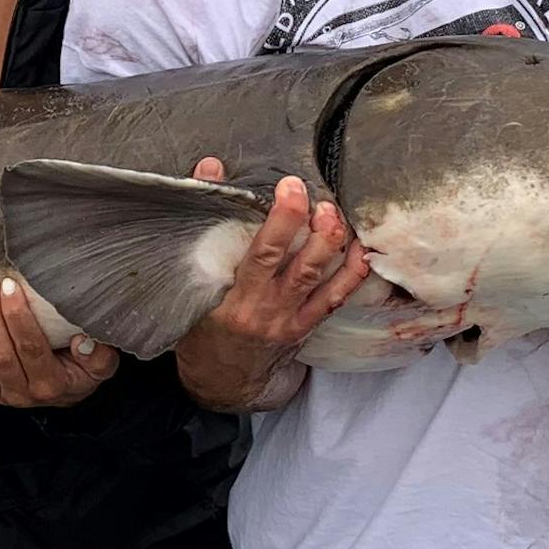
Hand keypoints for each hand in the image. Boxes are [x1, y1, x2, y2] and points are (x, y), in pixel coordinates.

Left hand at [0, 274, 118, 407]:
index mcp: (52, 384)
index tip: (11, 286)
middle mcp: (23, 393)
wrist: (67, 391)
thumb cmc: (83, 367)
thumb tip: (83, 342)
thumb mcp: (102, 363)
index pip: (30, 347)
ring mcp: (1, 394)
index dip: (18, 316)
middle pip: (0, 354)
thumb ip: (99, 355)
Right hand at [173, 168, 370, 410]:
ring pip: (321, 281)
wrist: (218, 380)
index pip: (261, 254)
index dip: (281, 219)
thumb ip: (203, 223)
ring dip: (334, 246)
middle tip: (320, 197)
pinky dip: (351, 274)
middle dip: (313, 228)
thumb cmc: (198, 328)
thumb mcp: (188, 283)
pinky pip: (334, 299)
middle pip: (298, 266)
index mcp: (233, 299)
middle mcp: (266, 311)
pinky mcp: (305, 328)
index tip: (289, 187)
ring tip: (337, 214)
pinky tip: (359, 249)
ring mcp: (289, 321)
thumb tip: (211, 168)